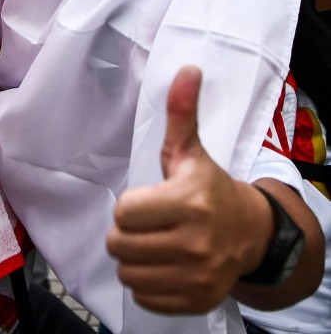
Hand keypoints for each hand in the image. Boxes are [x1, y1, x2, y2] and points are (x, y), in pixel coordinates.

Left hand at [107, 66, 270, 313]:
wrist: (251, 233)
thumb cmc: (208, 189)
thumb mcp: (192, 152)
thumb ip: (181, 114)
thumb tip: (186, 70)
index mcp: (190, 202)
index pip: (124, 213)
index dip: (129, 207)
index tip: (147, 203)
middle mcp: (197, 242)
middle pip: (120, 245)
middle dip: (127, 234)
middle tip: (148, 225)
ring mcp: (198, 276)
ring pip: (128, 273)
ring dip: (134, 260)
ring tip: (154, 245)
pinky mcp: (197, 300)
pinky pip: (145, 297)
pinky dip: (148, 284)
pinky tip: (165, 266)